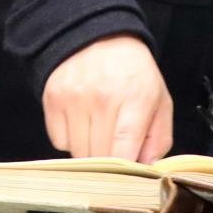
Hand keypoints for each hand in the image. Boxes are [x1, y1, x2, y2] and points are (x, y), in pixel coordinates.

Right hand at [41, 35, 173, 162]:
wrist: (98, 36)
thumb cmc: (132, 73)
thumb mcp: (159, 100)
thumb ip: (159, 139)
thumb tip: (145, 169)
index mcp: (135, 99)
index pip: (124, 152)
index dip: (125, 171)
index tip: (128, 176)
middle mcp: (102, 99)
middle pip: (99, 158)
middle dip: (109, 162)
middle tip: (115, 147)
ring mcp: (74, 99)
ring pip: (77, 154)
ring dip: (89, 151)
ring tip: (99, 131)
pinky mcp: (53, 99)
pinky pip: (59, 142)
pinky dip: (70, 140)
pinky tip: (81, 121)